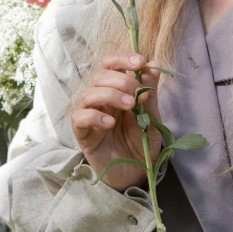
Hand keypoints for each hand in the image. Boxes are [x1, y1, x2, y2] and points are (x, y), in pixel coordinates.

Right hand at [70, 50, 162, 191]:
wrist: (137, 173)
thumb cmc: (142, 143)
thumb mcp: (152, 117)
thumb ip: (150, 93)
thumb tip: (153, 64)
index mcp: (117, 90)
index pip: (111, 63)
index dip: (123, 58)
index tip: (140, 61)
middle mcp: (101, 99)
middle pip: (100, 76)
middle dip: (122, 80)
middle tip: (138, 95)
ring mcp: (90, 115)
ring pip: (89, 93)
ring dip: (111, 94)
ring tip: (129, 106)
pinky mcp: (82, 134)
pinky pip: (79, 118)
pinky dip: (94, 116)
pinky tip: (110, 123)